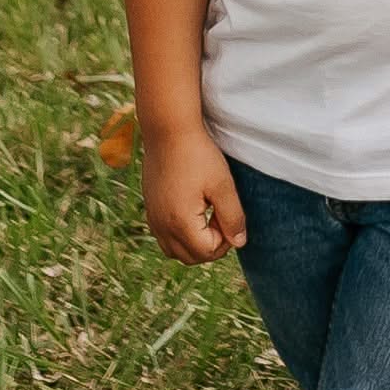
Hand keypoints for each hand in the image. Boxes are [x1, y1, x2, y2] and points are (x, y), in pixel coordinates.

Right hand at [139, 123, 245, 264]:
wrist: (168, 132)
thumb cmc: (198, 156)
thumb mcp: (223, 186)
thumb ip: (233, 217)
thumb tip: (239, 243)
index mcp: (180, 222)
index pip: (207, 253)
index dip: (225, 240)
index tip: (228, 214)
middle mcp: (161, 226)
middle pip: (190, 257)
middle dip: (211, 244)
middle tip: (220, 215)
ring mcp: (153, 219)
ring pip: (175, 251)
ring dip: (195, 241)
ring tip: (207, 212)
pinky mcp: (150, 210)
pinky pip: (165, 237)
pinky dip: (181, 233)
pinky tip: (193, 208)